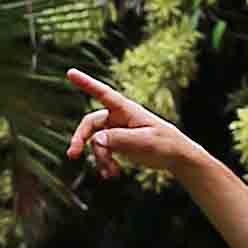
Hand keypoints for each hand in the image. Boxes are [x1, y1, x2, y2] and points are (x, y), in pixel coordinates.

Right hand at [66, 67, 196, 186]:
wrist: (177, 157)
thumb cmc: (165, 144)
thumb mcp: (144, 142)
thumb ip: (119, 139)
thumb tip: (95, 140)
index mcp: (126, 110)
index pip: (103, 94)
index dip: (86, 83)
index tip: (70, 72)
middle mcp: (119, 117)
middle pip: (91, 123)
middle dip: (81, 139)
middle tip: (72, 154)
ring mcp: (117, 130)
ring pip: (96, 142)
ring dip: (100, 158)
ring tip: (110, 174)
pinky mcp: (118, 143)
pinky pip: (103, 151)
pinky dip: (104, 163)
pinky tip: (112, 175)